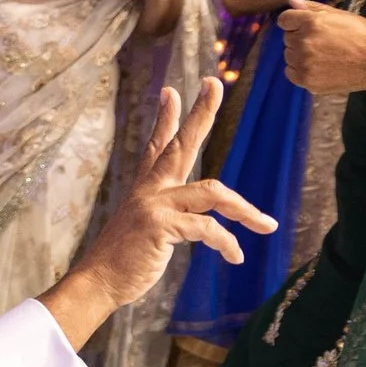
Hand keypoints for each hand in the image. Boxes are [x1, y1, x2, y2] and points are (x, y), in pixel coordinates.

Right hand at [50, 78, 274, 324]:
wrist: (97, 282)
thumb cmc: (121, 263)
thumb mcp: (142, 230)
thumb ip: (163, 217)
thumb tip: (188, 220)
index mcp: (144, 189)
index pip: (156, 146)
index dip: (166, 118)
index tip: (172, 91)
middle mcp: (149, 190)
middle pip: (179, 144)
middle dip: (200, 112)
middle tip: (213, 84)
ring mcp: (154, 205)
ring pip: (213, 192)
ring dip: (245, 209)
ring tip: (267, 225)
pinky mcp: (161, 225)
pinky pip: (208, 229)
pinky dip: (227, 243)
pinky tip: (236, 257)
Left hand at [279, 0, 365, 95]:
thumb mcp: (341, 15)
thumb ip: (312, 7)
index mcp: (311, 22)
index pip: (285, 19)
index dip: (296, 22)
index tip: (310, 27)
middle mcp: (304, 42)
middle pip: (288, 37)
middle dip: (301, 37)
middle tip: (325, 42)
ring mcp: (304, 63)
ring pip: (289, 55)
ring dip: (301, 54)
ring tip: (326, 55)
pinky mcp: (307, 80)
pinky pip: (291, 72)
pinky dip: (301, 70)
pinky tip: (320, 67)